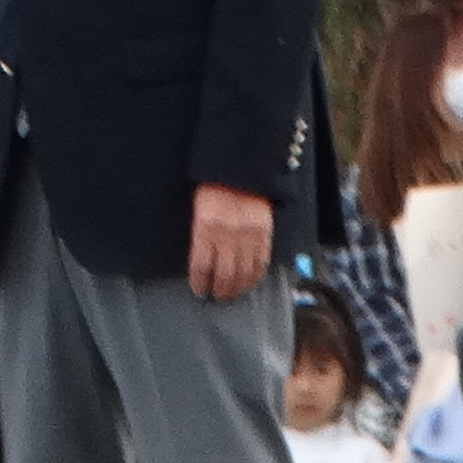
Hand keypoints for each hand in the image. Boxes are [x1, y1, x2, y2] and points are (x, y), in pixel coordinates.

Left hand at [185, 185, 274, 302]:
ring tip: (232, 294)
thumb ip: (200, 235)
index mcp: (206, 227)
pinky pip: (261, 261)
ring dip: (238, 287)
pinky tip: (250, 281)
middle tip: (216, 297)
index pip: (201, 266)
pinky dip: (255, 275)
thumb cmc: (214, 185)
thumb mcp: (198, 208)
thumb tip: (201, 262)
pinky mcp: (264, 232)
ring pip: (243, 272)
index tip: (199, 290)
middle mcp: (227, 234)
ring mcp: (248, 234)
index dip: (200, 283)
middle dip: (219, 290)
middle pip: (224, 274)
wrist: (241, 166)